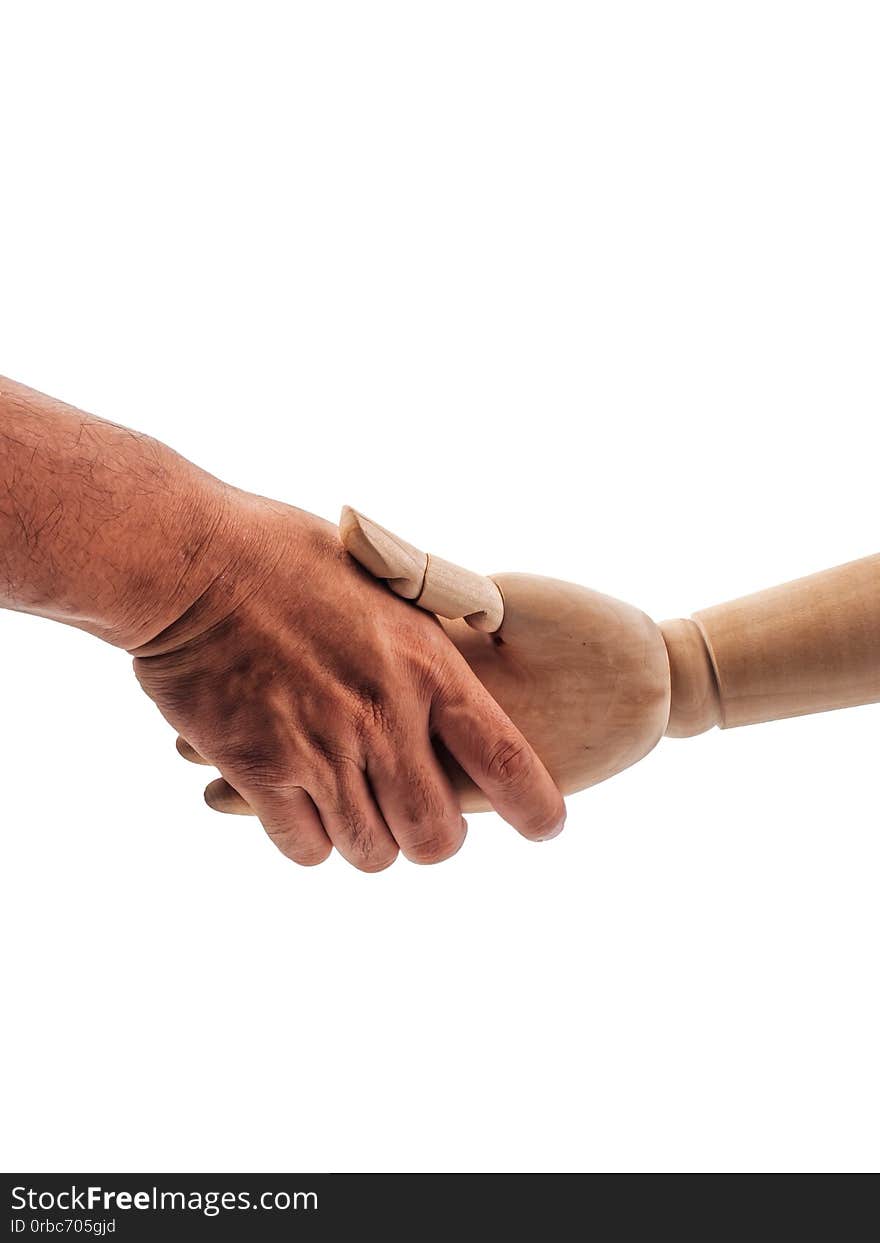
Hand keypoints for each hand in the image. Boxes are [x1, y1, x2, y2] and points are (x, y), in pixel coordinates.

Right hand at [132, 494, 565, 870]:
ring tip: (356, 806)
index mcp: (425, 665)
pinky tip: (303, 805)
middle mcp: (382, 717)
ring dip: (371, 839)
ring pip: (372, 851)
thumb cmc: (286, 554)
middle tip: (419, 819)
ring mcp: (320, 750)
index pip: (507, 761)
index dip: (536, 808)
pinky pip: (306, 849)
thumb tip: (480, 630)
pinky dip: (311, 839)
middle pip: (436, 836)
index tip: (546, 828)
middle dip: (435, 838)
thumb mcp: (383, 577)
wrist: (190, 562)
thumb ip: (431, 623)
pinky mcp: (259, 771)